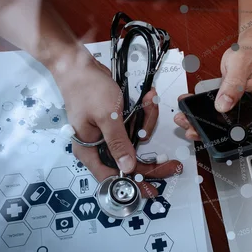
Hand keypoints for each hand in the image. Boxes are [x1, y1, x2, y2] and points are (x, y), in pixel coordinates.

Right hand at [54, 55, 181, 197]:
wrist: (80, 64)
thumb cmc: (88, 89)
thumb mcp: (107, 118)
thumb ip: (118, 143)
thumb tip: (127, 169)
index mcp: (90, 150)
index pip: (112, 176)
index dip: (134, 182)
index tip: (154, 187)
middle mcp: (98, 145)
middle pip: (129, 158)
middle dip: (148, 146)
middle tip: (172, 158)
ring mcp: (108, 133)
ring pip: (136, 138)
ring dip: (147, 120)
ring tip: (149, 100)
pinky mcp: (116, 121)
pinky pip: (135, 124)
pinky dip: (143, 112)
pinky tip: (147, 97)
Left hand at [174, 46, 251, 139]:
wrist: (249, 48)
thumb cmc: (251, 54)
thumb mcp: (240, 64)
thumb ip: (233, 84)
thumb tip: (223, 105)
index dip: (242, 135)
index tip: (220, 135)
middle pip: (241, 130)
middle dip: (216, 133)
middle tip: (193, 129)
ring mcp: (248, 110)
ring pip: (228, 126)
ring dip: (206, 125)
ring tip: (186, 120)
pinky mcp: (236, 108)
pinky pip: (221, 116)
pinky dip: (205, 114)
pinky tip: (190, 110)